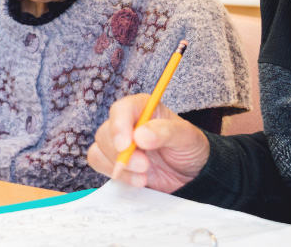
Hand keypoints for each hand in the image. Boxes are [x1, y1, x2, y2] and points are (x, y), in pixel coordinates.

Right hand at [87, 94, 209, 192]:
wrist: (192, 174)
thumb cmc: (190, 147)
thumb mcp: (187, 136)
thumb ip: (165, 132)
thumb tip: (140, 135)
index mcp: (143, 109)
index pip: (122, 109)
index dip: (119, 126)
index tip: (125, 145)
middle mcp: (127, 124)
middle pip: (105, 132)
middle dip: (121, 153)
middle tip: (144, 165)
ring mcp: (120, 145)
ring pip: (99, 150)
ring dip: (119, 167)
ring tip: (145, 175)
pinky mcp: (116, 163)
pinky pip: (101, 166)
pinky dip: (119, 176)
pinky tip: (139, 180)